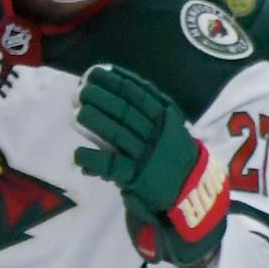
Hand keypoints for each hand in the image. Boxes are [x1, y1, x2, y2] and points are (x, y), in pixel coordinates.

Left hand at [73, 64, 227, 267]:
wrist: (192, 196)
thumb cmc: (172, 160)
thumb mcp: (168, 131)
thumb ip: (146, 117)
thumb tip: (110, 96)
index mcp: (168, 118)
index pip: (141, 95)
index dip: (118, 82)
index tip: (98, 72)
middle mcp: (159, 134)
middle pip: (127, 111)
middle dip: (103, 98)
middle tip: (81, 88)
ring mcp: (149, 156)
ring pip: (119, 134)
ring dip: (96, 121)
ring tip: (77, 111)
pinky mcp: (139, 180)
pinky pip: (113, 167)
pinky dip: (94, 160)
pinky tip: (77, 155)